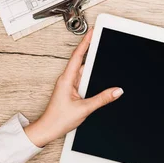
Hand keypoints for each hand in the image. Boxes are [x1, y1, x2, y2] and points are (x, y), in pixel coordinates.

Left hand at [24, 29, 122, 146]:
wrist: (47, 130)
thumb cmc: (58, 120)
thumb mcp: (84, 109)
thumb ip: (102, 99)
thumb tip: (116, 91)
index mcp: (67, 79)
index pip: (78, 56)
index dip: (85, 42)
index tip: (92, 32)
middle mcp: (67, 79)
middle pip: (83, 61)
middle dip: (93, 51)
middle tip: (102, 39)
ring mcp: (69, 85)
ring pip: (84, 72)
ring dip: (94, 69)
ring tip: (105, 60)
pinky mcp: (71, 91)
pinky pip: (83, 80)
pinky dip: (92, 78)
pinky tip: (98, 80)